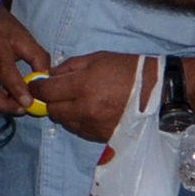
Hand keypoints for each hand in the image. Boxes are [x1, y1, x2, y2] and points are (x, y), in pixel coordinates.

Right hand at [0, 6, 50, 116]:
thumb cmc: (4, 30)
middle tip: (24, 108)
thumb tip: (45, 79)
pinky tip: (8, 100)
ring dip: (0, 106)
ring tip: (19, 105)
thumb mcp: (24, 39)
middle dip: (6, 105)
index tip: (28, 102)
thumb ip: (38, 58)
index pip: (4, 72)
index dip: (16, 89)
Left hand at [29, 50, 147, 141]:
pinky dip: (78, 122)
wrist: (158, 92)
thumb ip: (69, 66)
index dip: (37, 88)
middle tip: (60, 92)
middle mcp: (84, 109)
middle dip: (52, 100)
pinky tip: (89, 112)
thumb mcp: (98, 58)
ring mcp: (92, 125)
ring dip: (65, 112)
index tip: (36, 84)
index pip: (46, 92)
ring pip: (65, 122)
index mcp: (82, 86)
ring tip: (78, 101)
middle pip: (52, 110)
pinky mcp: (101, 136)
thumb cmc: (129, 70)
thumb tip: (50, 75)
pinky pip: (79, 131)